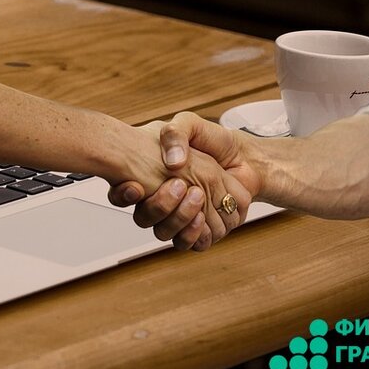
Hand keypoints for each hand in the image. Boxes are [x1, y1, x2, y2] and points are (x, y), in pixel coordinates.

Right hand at [110, 113, 260, 250]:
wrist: (244, 155)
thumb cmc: (213, 141)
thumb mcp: (189, 124)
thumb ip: (175, 134)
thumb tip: (171, 163)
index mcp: (151, 176)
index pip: (124, 194)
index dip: (124, 195)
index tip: (136, 186)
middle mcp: (163, 199)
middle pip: (145, 218)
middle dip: (159, 206)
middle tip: (179, 185)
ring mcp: (181, 216)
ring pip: (165, 233)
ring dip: (178, 218)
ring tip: (196, 196)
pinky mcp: (202, 229)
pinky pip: (190, 243)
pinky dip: (194, 233)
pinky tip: (201, 216)